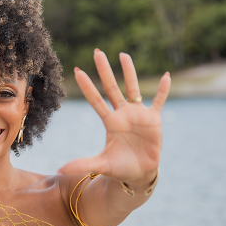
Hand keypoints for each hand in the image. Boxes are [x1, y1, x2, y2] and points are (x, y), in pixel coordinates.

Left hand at [58, 49, 170, 186]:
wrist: (139, 173)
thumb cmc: (119, 167)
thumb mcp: (100, 165)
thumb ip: (82, 164)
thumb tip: (60, 170)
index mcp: (109, 122)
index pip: (96, 100)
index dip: (87, 86)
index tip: (77, 71)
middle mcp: (122, 114)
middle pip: (111, 87)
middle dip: (104, 70)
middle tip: (97, 52)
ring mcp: (138, 115)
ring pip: (133, 88)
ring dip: (129, 72)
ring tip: (123, 55)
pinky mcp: (154, 120)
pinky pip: (159, 101)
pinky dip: (162, 90)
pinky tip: (166, 76)